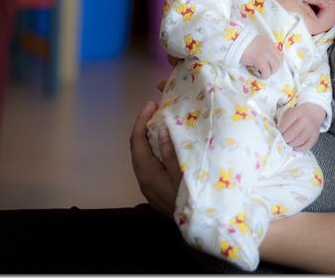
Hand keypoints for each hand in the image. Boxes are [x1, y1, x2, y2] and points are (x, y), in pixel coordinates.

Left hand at [130, 100, 181, 217]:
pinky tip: (167, 146)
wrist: (196, 228)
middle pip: (138, 148)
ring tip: (163, 123)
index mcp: (147, 172)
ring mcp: (149, 187)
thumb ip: (170, 153)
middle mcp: (144, 179)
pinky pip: (151, 164)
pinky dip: (155, 150)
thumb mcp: (183, 174)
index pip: (138, 141)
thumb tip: (160, 131)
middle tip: (157, 110)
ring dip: (150, 138)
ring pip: (144, 157)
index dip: (141, 121)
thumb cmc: (191, 200)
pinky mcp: (157, 191)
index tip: (151, 104)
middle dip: (144, 127)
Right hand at [241, 35, 282, 78]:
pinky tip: (259, 75)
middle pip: (279, 63)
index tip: (270, 66)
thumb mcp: (258, 43)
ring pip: (274, 68)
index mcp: (270, 44)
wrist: (236, 42)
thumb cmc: (243, 42)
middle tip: (266, 70)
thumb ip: (264, 48)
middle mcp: (270, 49)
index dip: (275, 63)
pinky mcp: (260, 61)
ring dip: (269, 72)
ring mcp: (266, 55)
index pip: (279, 56)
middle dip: (273, 69)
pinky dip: (264, 76)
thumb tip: (266, 58)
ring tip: (262, 73)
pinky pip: (266, 72)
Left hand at [278, 103, 325, 151]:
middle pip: (292, 134)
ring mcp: (311, 128)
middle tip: (283, 139)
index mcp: (298, 112)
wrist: (314, 112)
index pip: (285, 124)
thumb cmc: (299, 114)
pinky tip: (295, 145)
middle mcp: (306, 120)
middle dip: (285, 138)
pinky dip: (299, 148)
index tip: (279, 133)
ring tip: (289, 141)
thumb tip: (277, 134)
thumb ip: (283, 120)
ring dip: (291, 143)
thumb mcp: (290, 112)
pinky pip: (306, 146)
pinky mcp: (315, 136)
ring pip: (298, 141)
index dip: (280, 131)